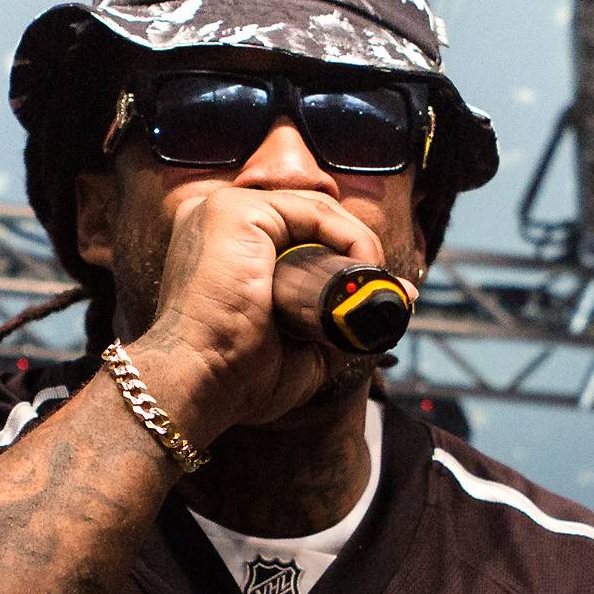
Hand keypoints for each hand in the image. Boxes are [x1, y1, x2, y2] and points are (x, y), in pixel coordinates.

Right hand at [135, 187, 393, 444]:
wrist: (196, 385)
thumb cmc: (234, 378)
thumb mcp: (298, 349)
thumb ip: (336, 321)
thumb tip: (397, 301)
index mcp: (221, 245)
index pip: (295, 232)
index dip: (341, 258)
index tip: (379, 296)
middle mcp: (217, 218)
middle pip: (309, 218)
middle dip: (357, 252)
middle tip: (390, 294)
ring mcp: (223, 208)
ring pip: (317, 211)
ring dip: (359, 247)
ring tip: (374, 290)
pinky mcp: (237, 211)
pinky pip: (316, 211)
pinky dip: (350, 238)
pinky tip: (362, 271)